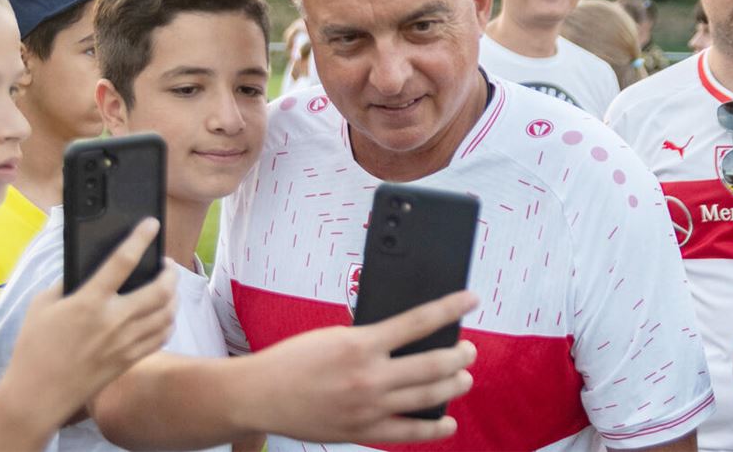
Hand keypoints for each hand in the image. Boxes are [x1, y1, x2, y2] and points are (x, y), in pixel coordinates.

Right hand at [0, 218, 176, 430]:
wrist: (37, 395)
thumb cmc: (34, 348)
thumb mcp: (41, 305)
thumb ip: (67, 283)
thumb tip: (89, 267)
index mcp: (89, 302)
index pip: (122, 261)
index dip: (140, 238)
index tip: (151, 224)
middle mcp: (113, 320)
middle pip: (160, 290)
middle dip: (170, 272)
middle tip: (166, 264)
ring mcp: (125, 342)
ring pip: (167, 313)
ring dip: (174, 295)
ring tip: (169, 287)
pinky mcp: (130, 360)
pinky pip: (162, 336)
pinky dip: (168, 321)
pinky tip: (164, 314)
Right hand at [238, 290, 478, 442]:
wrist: (261, 394)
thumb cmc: (293, 360)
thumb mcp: (334, 334)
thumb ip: (371, 338)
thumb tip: (408, 337)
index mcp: (361, 343)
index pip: (418, 321)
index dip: (450, 308)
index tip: (471, 299)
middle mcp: (369, 376)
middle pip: (433, 364)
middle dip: (459, 356)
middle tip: (469, 350)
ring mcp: (368, 407)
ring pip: (427, 397)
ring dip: (453, 385)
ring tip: (464, 378)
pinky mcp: (363, 430)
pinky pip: (408, 432)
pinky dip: (433, 429)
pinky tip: (448, 422)